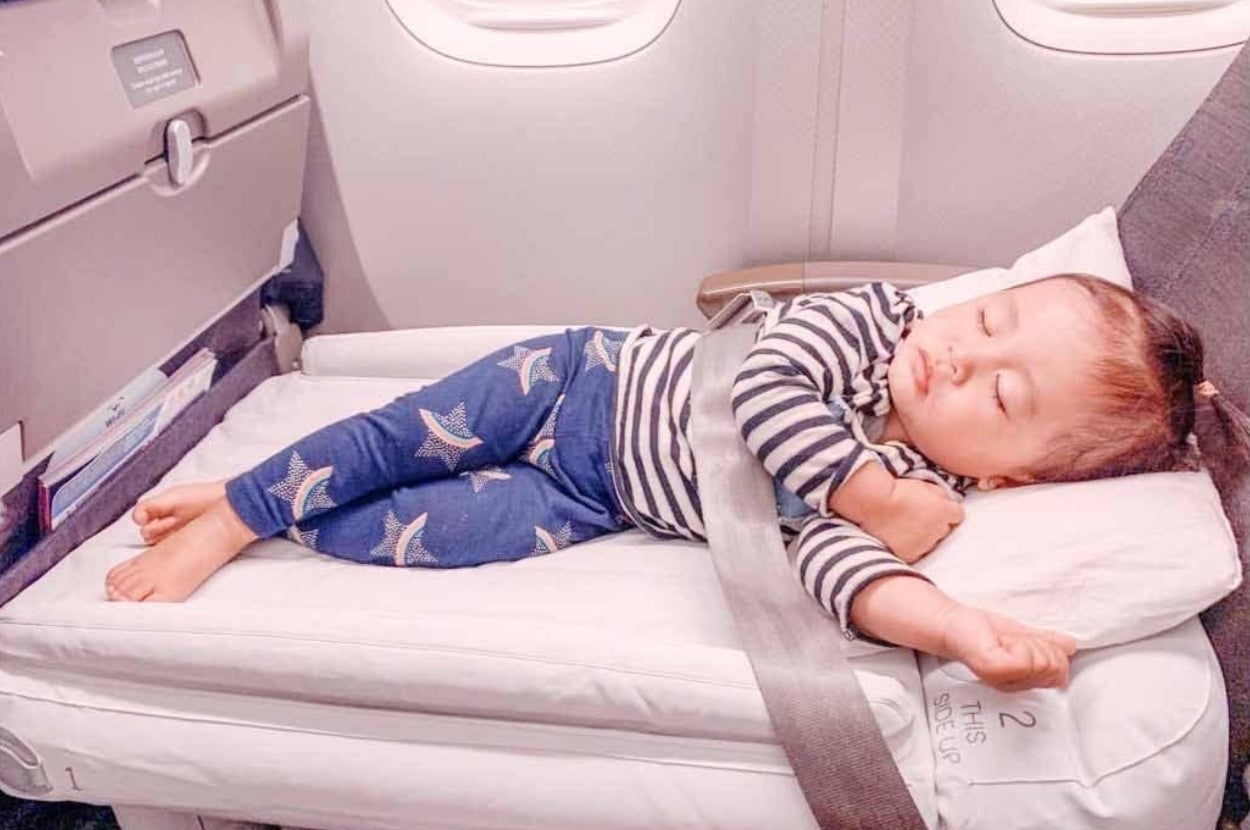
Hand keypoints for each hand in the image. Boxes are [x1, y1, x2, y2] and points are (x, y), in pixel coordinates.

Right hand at [860, 478, 962, 562]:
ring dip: (923, 536)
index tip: (937, 510)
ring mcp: (925, 544)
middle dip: (935, 525)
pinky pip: (916, 552)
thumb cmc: (897, 491)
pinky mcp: (911, 555)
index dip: (947, 512)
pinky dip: (910, 546)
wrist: (874, 503)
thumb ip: (941, 495)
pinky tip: (899, 536)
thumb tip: (947, 501)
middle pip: (944, 530)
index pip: (958, 515)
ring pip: (930, 543)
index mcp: (944, 511)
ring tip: (905, 526)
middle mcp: (938, 530)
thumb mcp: (924, 485)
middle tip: (917, 517)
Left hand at [939, 605, 1075, 691]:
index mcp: (1025, 680)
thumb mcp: (1024, 636)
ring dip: (1028, 641)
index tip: (1027, 641)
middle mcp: (1015, 684)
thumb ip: (1048, 642)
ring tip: (1007, 641)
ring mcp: (1004, 678)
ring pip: (1044, 661)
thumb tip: (1070, 645)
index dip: (1050, 649)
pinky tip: (1002, 643)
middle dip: (1040, 645)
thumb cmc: (984, 632)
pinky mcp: (993, 667)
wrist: (954, 625)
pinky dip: (1019, 643)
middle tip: (1016, 640)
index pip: (1061, 671)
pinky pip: (1026, 659)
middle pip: (1056, 666)